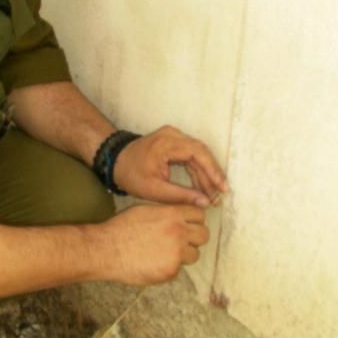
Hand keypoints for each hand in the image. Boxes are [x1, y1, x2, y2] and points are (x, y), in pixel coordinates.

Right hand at [101, 203, 210, 284]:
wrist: (107, 249)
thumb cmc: (122, 228)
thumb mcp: (146, 210)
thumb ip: (167, 212)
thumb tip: (182, 216)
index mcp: (172, 214)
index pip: (199, 214)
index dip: (194, 220)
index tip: (189, 225)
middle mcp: (178, 232)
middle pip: (204, 235)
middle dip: (194, 238)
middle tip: (182, 241)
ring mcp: (176, 253)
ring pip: (194, 254)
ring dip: (184, 254)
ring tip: (164, 254)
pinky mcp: (171, 271)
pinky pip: (179, 269)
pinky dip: (169, 267)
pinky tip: (154, 263)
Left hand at [113, 126, 227, 206]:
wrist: (115, 161)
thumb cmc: (130, 175)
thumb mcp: (154, 189)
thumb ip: (180, 195)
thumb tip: (205, 202)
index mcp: (166, 143)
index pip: (198, 153)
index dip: (213, 171)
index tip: (222, 188)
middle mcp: (172, 135)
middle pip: (201, 153)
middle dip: (211, 175)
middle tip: (219, 196)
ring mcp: (173, 137)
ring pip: (197, 156)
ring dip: (205, 175)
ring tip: (212, 196)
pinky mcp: (173, 143)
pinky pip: (190, 157)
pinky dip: (197, 172)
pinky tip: (202, 188)